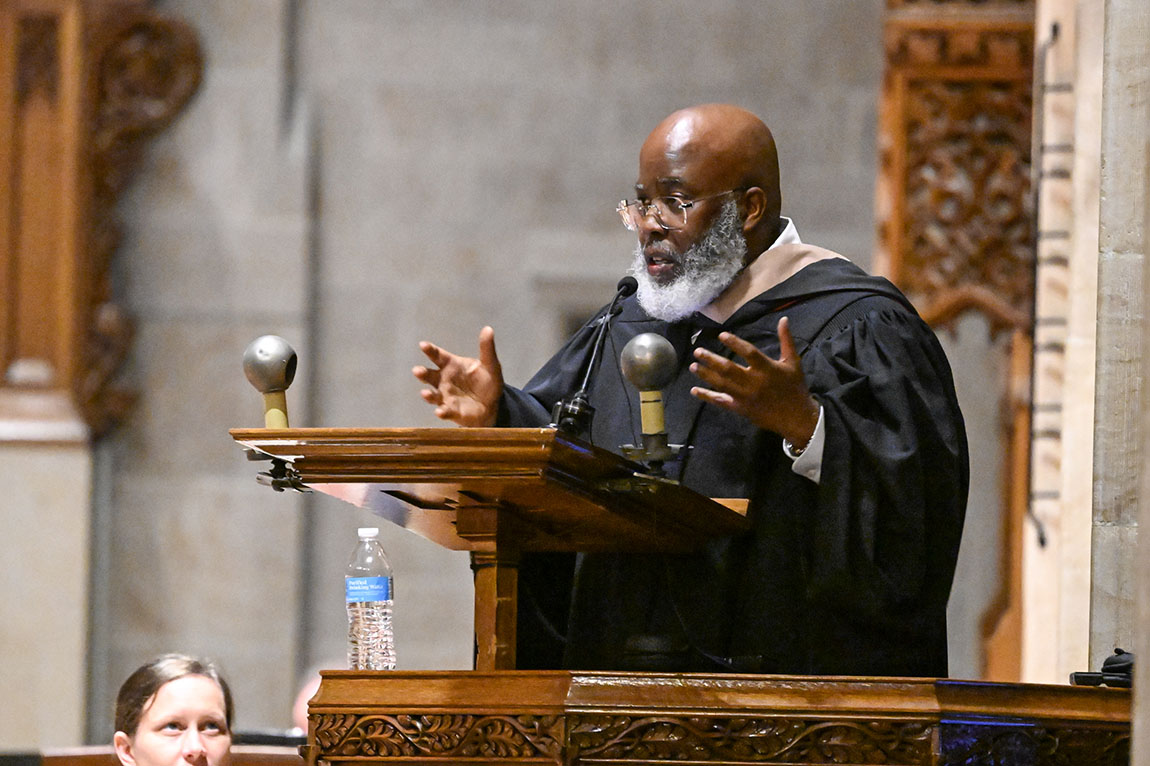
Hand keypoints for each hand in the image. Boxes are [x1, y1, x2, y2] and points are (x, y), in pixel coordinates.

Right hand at [413, 326, 503, 426]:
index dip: (430, 350)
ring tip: (425, 393)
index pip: (437, 356)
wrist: (493, 404)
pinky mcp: (452, 411)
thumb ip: (486, 349)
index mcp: (451, 365)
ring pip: (432, 395)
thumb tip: (488, 329)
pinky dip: (442, 412)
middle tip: (417, 370)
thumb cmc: (487, 382)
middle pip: (429, 375)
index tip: (423, 345)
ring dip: (428, 395)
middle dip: (422, 373)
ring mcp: (446, 396)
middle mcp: (444, 380)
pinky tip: (440, 412)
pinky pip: (445, 411)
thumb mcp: (490, 364)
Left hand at [689, 316, 819, 446]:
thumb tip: (783, 319)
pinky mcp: (741, 408)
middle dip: (711, 360)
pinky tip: (695, 390)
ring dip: (705, 375)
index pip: (748, 352)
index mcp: (767, 368)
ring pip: (721, 384)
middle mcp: (754, 382)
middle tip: (697, 352)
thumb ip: (786, 340)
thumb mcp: (793, 362)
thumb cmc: (794, 387)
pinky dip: (707, 396)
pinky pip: (721, 401)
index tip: (721, 335)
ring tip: (692, 366)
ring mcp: (745, 396)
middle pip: (728, 369)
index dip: (734, 343)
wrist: (797, 417)